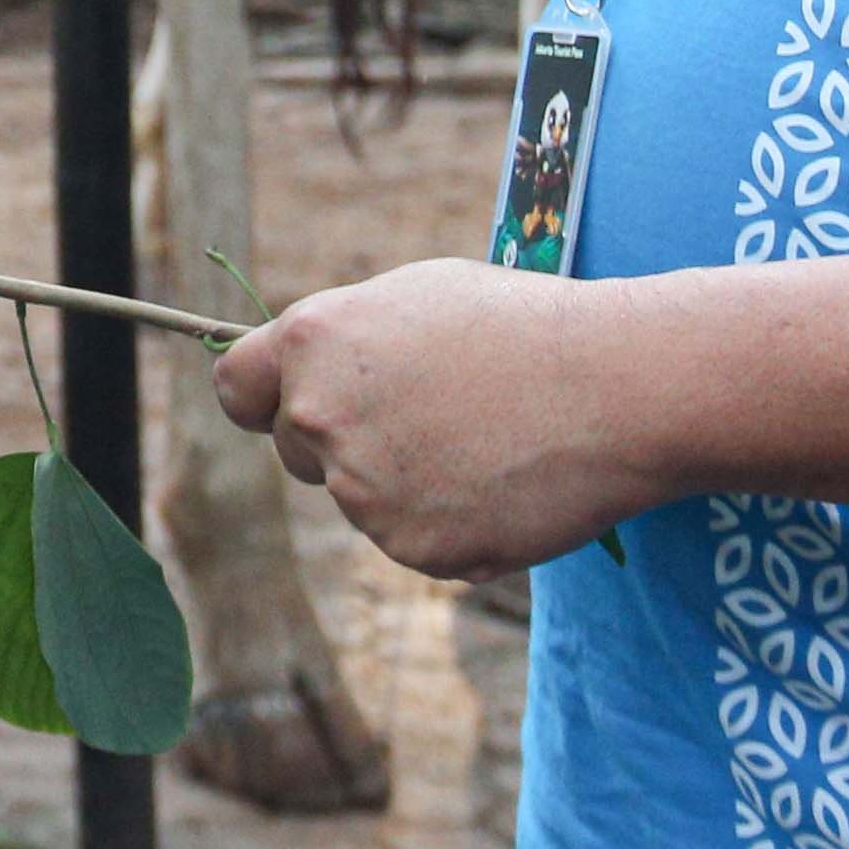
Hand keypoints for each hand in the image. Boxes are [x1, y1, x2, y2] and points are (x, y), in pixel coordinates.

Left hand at [211, 260, 663, 578]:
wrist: (613, 388)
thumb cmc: (522, 327)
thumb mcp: (414, 300)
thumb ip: (344, 345)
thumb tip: (308, 378)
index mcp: (312, 342)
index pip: (235, 389)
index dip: (261, 401)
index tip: (286, 409)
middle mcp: (320, 416)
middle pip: (297, 450)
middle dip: (343, 443)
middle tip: (431, 418)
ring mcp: (363, 490)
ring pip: (361, 499)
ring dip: (406, 484)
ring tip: (486, 441)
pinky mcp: (412, 548)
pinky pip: (414, 541)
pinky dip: (451, 524)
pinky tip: (503, 483)